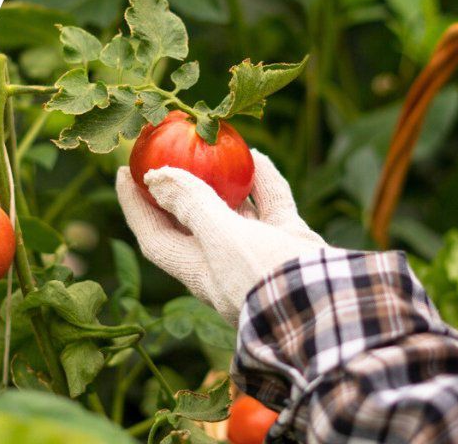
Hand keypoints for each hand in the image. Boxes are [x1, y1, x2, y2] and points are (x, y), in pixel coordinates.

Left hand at [117, 150, 327, 324]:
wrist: (334, 309)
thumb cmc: (267, 278)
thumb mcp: (223, 239)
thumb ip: (192, 205)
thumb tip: (154, 177)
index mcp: (200, 272)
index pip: (156, 237)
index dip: (136, 206)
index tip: (124, 173)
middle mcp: (227, 264)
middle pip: (192, 220)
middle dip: (178, 187)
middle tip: (166, 151)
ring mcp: (261, 254)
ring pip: (235, 210)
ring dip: (223, 180)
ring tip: (212, 147)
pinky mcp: (291, 245)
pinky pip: (272, 206)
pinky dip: (263, 182)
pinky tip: (257, 156)